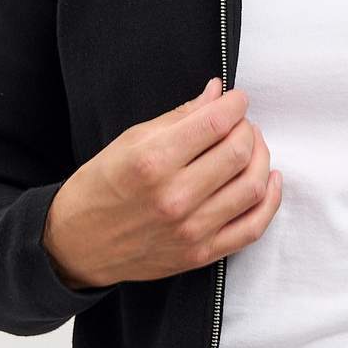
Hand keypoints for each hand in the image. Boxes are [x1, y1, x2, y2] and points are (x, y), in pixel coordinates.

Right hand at [42, 77, 282, 287]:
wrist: (77, 244)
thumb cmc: (99, 188)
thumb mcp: (129, 141)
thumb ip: (179, 118)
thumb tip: (218, 94)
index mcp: (152, 162)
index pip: (215, 123)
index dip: (235, 105)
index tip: (236, 100)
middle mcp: (174, 197)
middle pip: (239, 152)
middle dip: (247, 129)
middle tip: (240, 124)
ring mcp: (191, 230)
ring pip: (253, 187)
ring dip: (261, 158)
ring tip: (251, 148)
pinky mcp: (201, 254)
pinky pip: (252, 228)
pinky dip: (270, 201)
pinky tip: (269, 180)